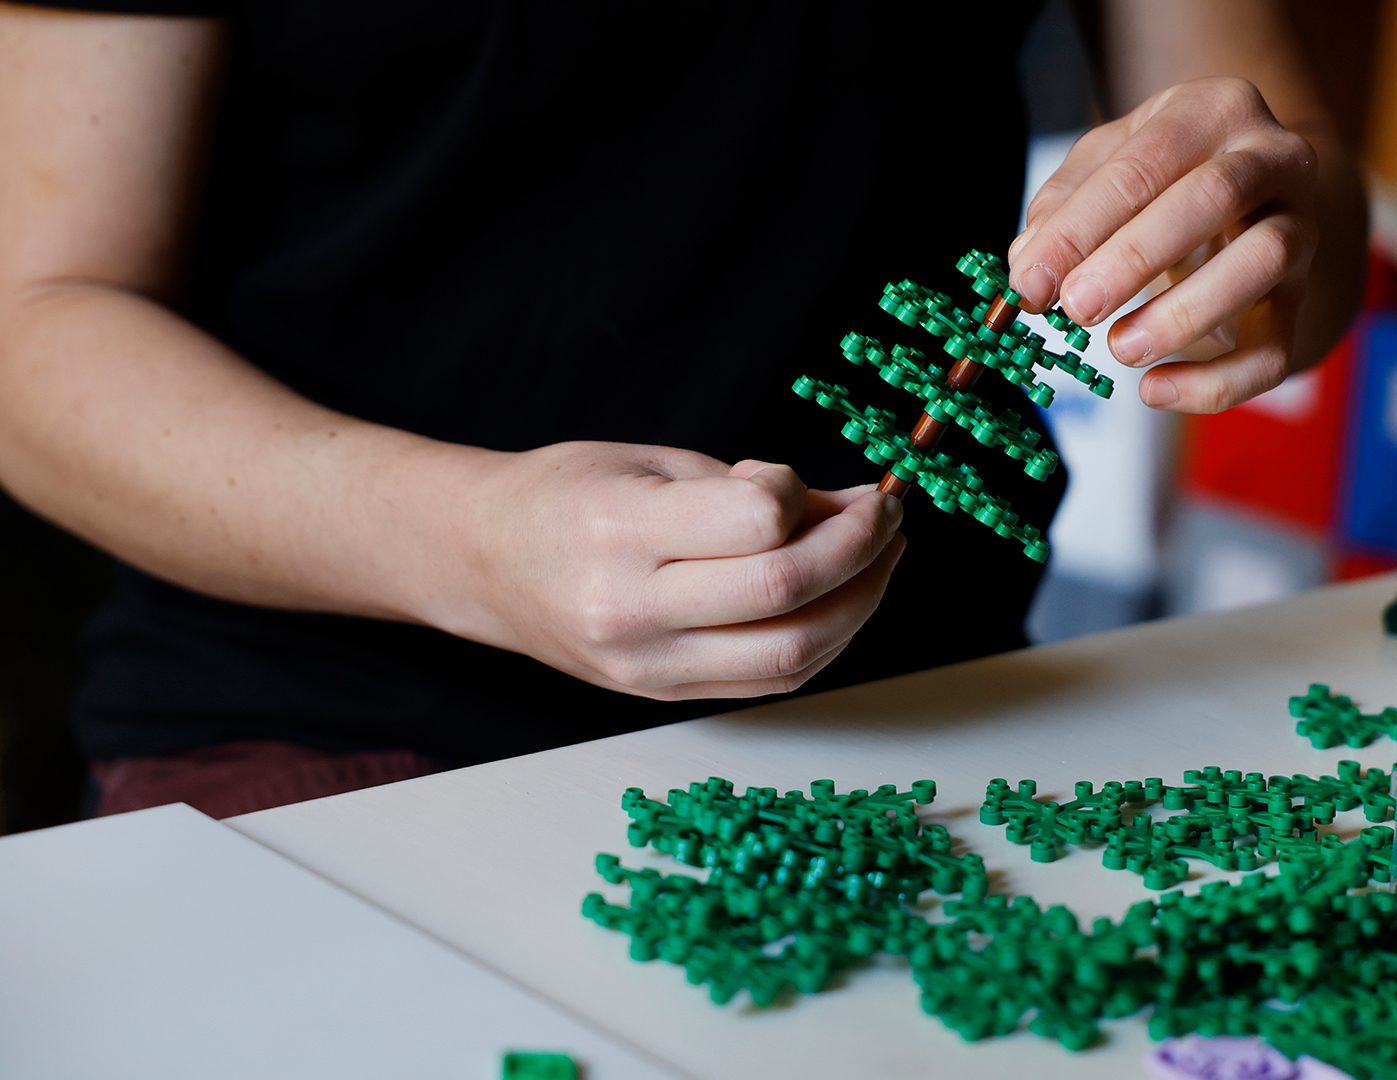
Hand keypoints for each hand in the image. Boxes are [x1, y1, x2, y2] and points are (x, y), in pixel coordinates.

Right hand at [446, 442, 904, 700]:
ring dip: (859, 604)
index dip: (809, 497)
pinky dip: (824, 640)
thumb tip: (850, 507)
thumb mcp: (655, 461)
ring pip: (793, 655)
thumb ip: (752, 487)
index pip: (757, 523)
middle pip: (786, 596)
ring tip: (878, 558)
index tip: (816, 482)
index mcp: (623, 532)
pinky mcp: (664, 695)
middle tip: (886, 516)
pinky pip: (772, 681)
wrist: (481, 561)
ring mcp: (648, 666)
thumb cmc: (565, 494)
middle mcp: (634, 610)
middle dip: (861, 552)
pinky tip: (840, 599)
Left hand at [1009, 77, 1320, 413]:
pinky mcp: (1302, 300)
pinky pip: (1275, 349)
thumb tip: (1030, 269)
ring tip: (1121, 349)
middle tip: (1077, 307)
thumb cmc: (1166, 177)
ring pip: (1262, 264)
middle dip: (1137, 257)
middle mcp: (1272, 159)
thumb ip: (1064, 208)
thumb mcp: (1110, 165)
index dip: (1084, 224)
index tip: (1032, 281)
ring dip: (1185, 313)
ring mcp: (1299, 228)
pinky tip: (1156, 392)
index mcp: (1214, 110)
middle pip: (1214, 197)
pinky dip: (1217, 381)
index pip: (1148, 160)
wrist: (1251, 202)